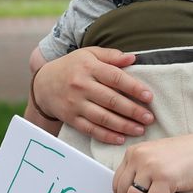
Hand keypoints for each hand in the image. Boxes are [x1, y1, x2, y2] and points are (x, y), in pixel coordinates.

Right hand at [32, 47, 154, 144]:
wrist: (43, 84)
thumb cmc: (72, 67)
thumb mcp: (89, 54)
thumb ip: (111, 55)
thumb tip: (133, 58)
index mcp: (88, 67)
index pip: (115, 77)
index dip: (133, 87)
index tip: (148, 96)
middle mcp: (81, 85)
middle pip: (111, 100)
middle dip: (133, 110)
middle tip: (149, 118)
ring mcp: (75, 103)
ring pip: (102, 117)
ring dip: (123, 125)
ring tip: (140, 129)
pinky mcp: (70, 118)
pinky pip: (91, 129)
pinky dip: (106, 136)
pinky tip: (120, 138)